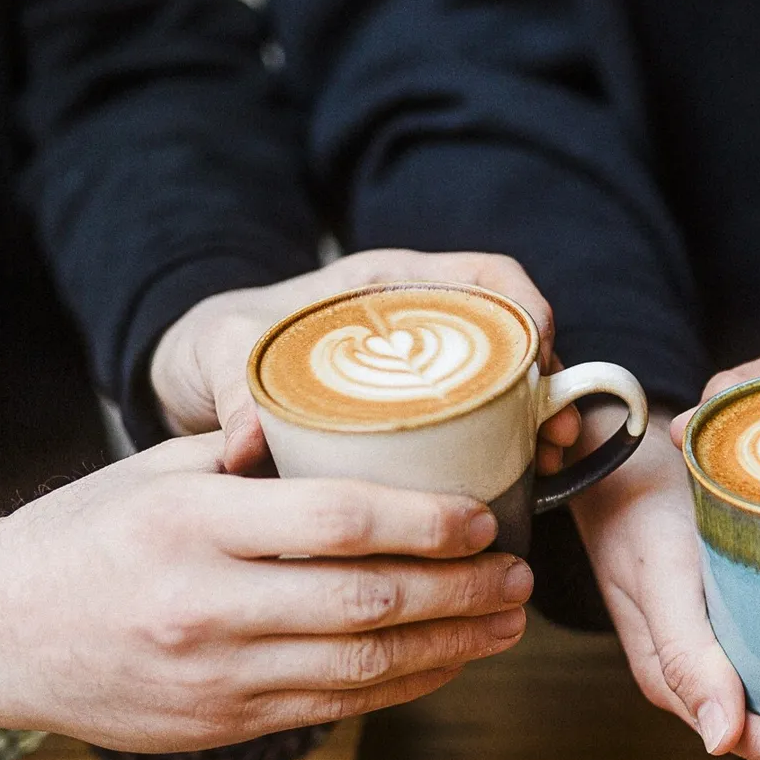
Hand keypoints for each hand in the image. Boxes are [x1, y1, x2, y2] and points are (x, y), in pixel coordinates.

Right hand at [0, 434, 530, 750]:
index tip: (483, 517)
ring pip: (365, 667)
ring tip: (507, 621)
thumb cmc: (86, 534)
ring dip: (452, 644)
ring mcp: (216, 675)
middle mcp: (206, 604)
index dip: (427, 521)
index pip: (338, 521)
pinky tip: (448, 660)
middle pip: (369, 600)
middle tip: (520, 574)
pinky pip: (337, 706)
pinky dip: (404, 684)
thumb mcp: (154, 469)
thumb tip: (348, 428)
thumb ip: (251, 452)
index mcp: (192, 523)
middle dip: (462, 589)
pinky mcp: (223, 724)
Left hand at [150, 248, 578, 473]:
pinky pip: (483, 422)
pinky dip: (511, 448)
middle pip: (512, 336)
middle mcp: (421, 322)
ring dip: (541, 418)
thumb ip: (232, 393)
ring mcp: (426, 370)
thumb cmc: (224, 344)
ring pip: (508, 383)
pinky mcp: (422, 416)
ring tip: (552, 461)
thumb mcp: (223, 355)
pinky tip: (522, 484)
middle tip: (558, 431)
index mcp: (388, 284)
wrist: (202, 376)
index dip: (525, 304)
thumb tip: (246, 450)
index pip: (484, 275)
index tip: (541, 350)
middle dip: (550, 381)